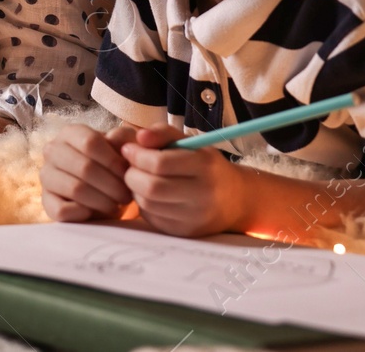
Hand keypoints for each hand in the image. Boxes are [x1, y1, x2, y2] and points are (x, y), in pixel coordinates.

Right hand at [41, 123, 134, 221]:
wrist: (101, 190)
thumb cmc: (113, 164)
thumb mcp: (123, 147)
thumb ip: (123, 137)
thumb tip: (113, 138)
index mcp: (70, 133)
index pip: (90, 142)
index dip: (113, 160)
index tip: (128, 174)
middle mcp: (52, 151)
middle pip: (84, 167)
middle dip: (111, 185)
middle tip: (126, 196)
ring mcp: (46, 176)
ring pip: (74, 189)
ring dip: (102, 200)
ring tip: (116, 205)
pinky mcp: (46, 201)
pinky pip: (63, 210)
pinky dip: (83, 213)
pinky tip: (96, 211)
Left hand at [121, 124, 250, 236]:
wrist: (235, 200)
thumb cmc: (206, 166)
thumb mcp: (190, 143)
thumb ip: (163, 133)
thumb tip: (139, 137)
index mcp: (205, 166)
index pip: (160, 163)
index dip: (137, 155)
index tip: (129, 149)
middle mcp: (202, 194)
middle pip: (151, 187)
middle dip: (132, 174)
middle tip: (130, 166)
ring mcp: (194, 217)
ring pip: (148, 204)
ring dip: (135, 189)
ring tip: (139, 179)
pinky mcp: (185, 232)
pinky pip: (152, 218)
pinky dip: (144, 205)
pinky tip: (149, 195)